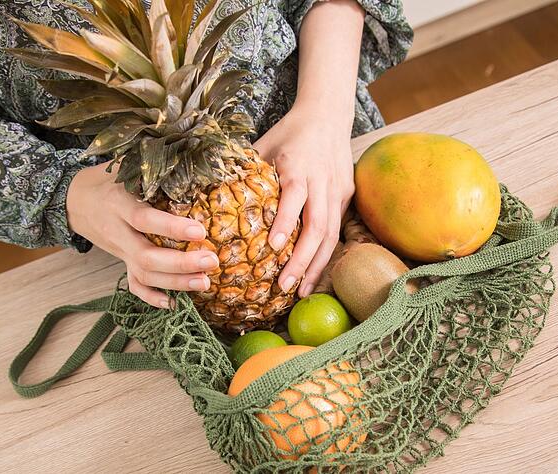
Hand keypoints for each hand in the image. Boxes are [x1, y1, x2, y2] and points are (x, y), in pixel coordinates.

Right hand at [66, 162, 218, 308]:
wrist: (74, 199)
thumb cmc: (108, 178)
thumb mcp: (124, 164)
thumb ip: (153, 165)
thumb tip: (193, 156)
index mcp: (118, 203)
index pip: (144, 219)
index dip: (171, 228)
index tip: (200, 231)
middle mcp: (117, 231)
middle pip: (145, 255)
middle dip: (180, 263)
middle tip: (211, 261)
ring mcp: (118, 250)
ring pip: (143, 274)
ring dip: (175, 283)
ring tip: (205, 282)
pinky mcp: (120, 260)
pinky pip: (133, 284)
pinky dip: (151, 297)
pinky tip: (174, 304)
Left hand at [254, 104, 354, 297]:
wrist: (328, 113)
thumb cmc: (288, 132)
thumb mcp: (263, 145)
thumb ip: (245, 171)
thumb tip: (211, 197)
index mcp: (298, 164)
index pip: (295, 196)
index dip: (285, 221)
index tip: (271, 247)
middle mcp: (322, 179)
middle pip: (318, 225)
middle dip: (302, 259)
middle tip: (284, 286)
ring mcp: (338, 189)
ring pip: (332, 234)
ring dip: (316, 266)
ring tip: (300, 292)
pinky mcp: (346, 196)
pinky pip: (337, 230)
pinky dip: (324, 255)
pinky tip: (312, 275)